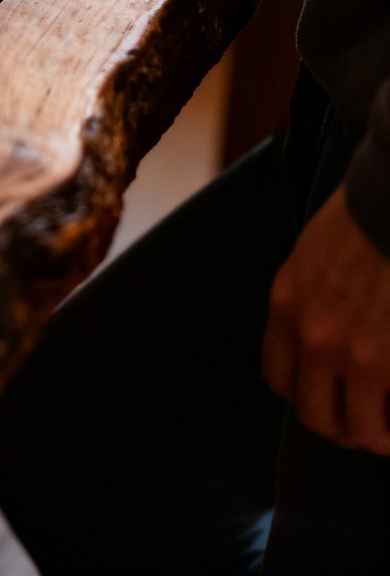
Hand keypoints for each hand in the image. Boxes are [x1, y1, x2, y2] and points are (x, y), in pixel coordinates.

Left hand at [262, 186, 389, 454]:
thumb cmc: (364, 221)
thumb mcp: (312, 258)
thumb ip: (308, 302)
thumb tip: (319, 342)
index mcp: (287, 306)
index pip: (278, 379)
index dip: (304, 395)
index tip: (328, 397)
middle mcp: (314, 336)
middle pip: (315, 415)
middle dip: (342, 427)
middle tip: (367, 424)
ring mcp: (358, 354)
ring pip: (361, 429)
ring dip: (379, 436)